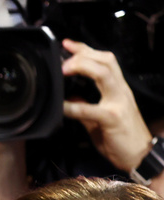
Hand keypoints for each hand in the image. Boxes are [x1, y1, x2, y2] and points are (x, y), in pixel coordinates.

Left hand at [61, 40, 153, 173]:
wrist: (139, 155)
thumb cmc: (120, 137)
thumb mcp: (100, 118)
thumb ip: (85, 106)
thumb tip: (68, 98)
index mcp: (118, 88)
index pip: (105, 60)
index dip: (86, 49)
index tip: (67, 44)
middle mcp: (121, 90)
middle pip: (106, 61)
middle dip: (84, 54)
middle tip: (63, 58)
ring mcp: (118, 103)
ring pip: (104, 74)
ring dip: (83, 67)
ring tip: (65, 70)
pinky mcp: (112, 118)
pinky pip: (90, 109)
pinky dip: (73, 106)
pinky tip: (60, 106)